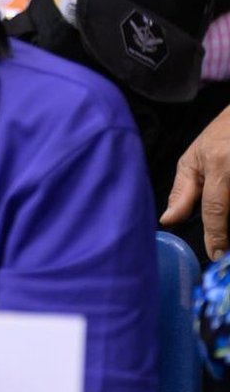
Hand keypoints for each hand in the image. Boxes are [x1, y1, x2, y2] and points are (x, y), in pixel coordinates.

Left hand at [165, 104, 229, 258]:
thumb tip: (167, 219)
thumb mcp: (195, 158)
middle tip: (225, 248)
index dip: (217, 235)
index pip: (216, 207)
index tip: (216, 255)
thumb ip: (183, 191)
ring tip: (227, 236)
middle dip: (229, 232)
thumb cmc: (221, 136)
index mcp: (219, 165)